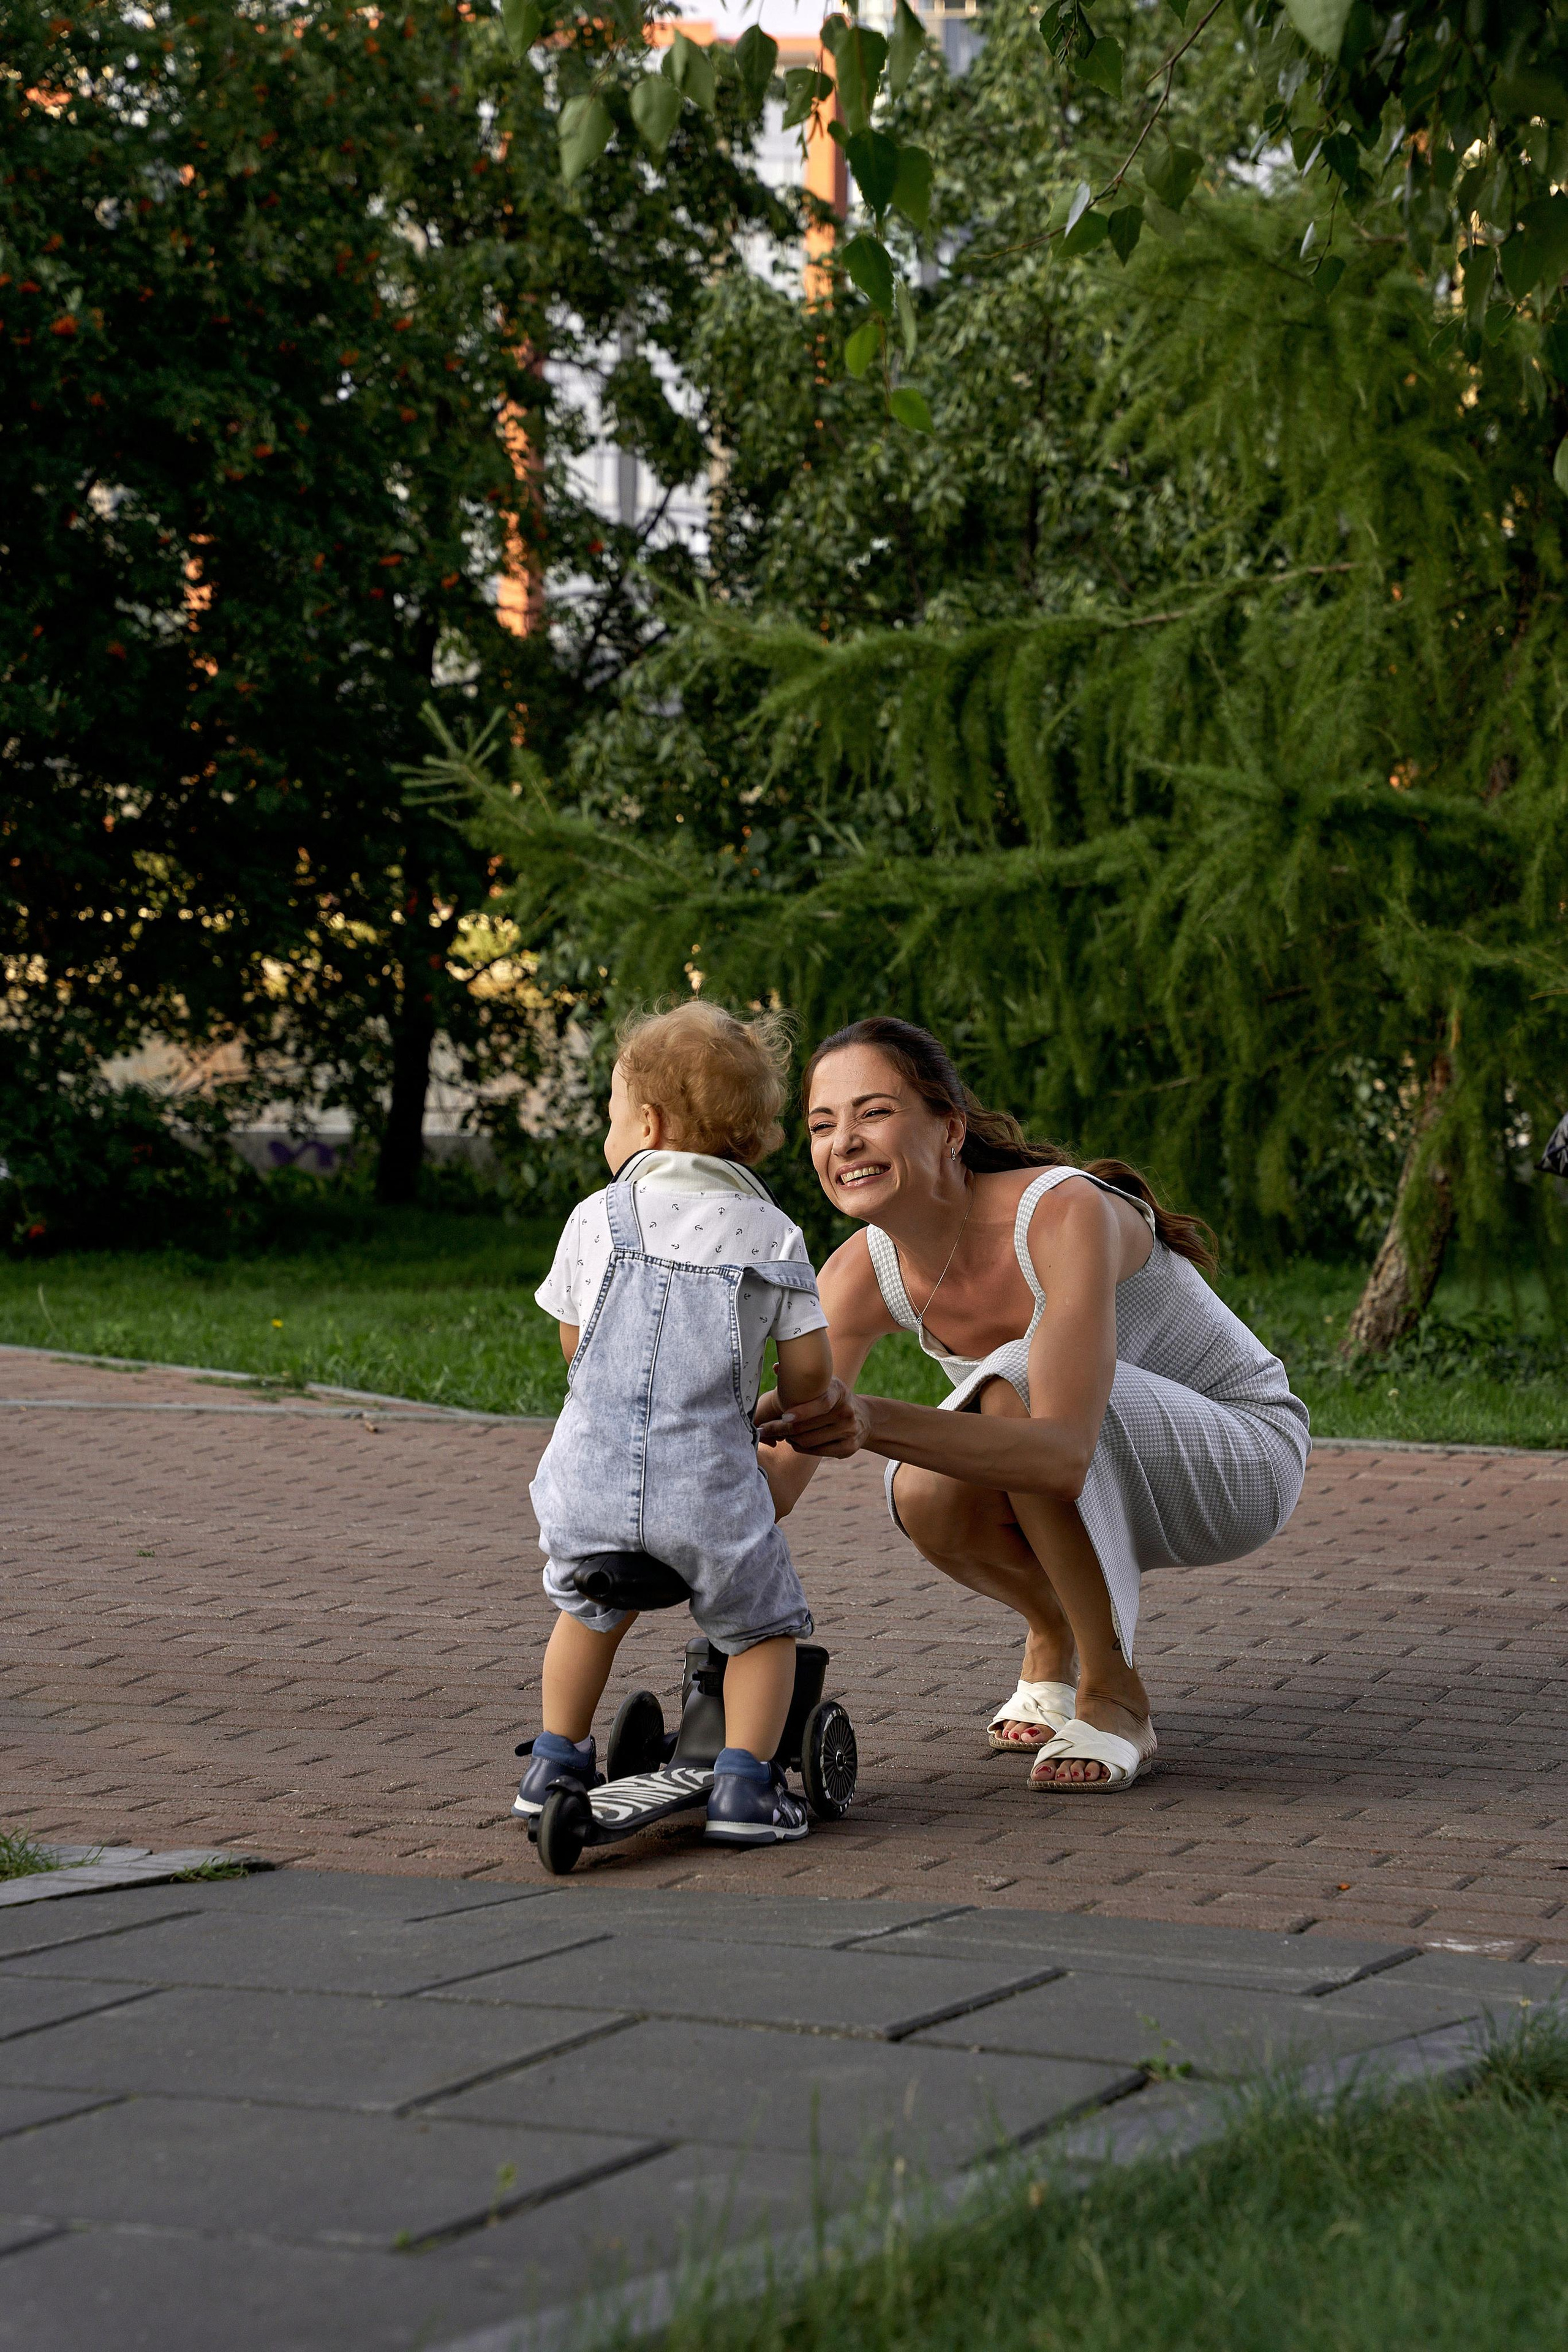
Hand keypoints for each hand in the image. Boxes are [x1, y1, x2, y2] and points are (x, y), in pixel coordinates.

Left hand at [755, 1376, 869, 1458]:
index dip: (802, 1411)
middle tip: (767, 1428)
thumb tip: (775, 1367)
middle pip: (807, 1427)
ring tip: (781, 1433)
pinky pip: (816, 1451)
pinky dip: (800, 1448)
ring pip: (808, 1442)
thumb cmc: (834, 1397)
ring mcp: (849, 1432)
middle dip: (781, 1429)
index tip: (784, 1415)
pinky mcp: (848, 1448)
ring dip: (789, 1439)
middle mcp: (847, 1412)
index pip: (821, 1403)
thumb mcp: (825, 1383)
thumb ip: (803, 1377)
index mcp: (840, 1393)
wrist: (865, 1417)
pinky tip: (794, 1442)